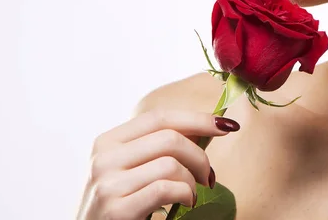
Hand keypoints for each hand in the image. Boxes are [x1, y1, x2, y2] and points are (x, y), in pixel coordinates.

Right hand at [75, 108, 239, 219]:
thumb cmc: (120, 205)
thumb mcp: (129, 170)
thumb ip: (155, 148)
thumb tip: (204, 128)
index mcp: (107, 140)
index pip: (158, 117)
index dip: (195, 118)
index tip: (224, 125)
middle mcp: (103, 157)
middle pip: (169, 138)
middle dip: (199, 155)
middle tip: (209, 176)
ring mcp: (108, 184)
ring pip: (170, 164)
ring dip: (192, 181)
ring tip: (192, 194)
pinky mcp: (116, 210)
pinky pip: (165, 189)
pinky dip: (184, 194)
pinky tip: (185, 203)